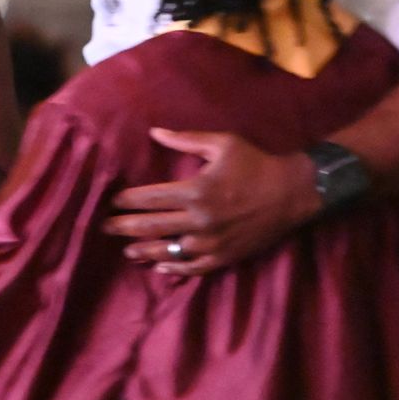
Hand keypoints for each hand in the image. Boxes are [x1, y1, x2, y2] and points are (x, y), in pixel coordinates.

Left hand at [101, 129, 320, 276]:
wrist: (293, 192)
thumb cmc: (256, 164)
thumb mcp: (222, 144)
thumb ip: (185, 140)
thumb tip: (154, 132)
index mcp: (196, 191)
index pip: (151, 199)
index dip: (128, 202)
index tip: (112, 202)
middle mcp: (200, 220)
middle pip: (153, 227)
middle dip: (126, 227)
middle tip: (105, 228)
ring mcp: (213, 242)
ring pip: (170, 250)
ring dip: (145, 250)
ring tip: (127, 250)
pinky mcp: (226, 256)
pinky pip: (194, 267)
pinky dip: (175, 268)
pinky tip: (160, 266)